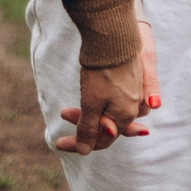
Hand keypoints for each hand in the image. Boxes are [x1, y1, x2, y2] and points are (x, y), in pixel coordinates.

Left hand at [56, 22, 157, 154]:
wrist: (113, 38)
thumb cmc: (102, 72)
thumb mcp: (92, 103)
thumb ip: (89, 129)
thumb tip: (85, 152)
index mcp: (124, 117)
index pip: (101, 141)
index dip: (79, 144)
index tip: (58, 142)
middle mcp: (132, 108)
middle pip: (105, 128)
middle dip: (81, 128)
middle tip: (61, 119)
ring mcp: (132, 94)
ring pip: (107, 114)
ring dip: (86, 115)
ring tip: (67, 111)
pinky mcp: (129, 81)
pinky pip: (111, 102)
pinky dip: (96, 105)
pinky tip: (89, 103)